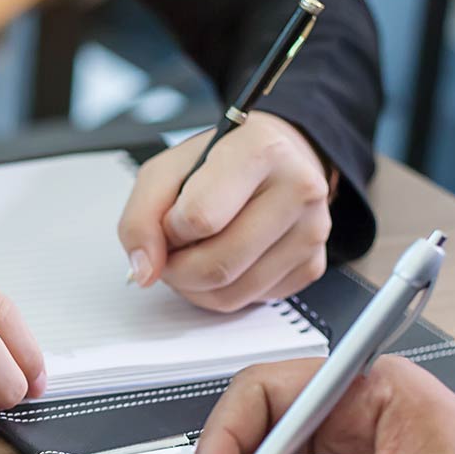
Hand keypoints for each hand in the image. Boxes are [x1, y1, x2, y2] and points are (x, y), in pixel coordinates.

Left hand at [118, 111, 333, 311]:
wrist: (276, 159)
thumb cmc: (220, 161)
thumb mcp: (165, 170)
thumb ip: (141, 218)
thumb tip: (145, 272)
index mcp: (261, 151)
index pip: (199, 218)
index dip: (170, 230)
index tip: (170, 221)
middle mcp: (298, 190)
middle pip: (217, 266)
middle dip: (177, 270)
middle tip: (171, 252)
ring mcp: (312, 231)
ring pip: (232, 294)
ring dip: (195, 287)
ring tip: (193, 256)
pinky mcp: (313, 265)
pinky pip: (252, 302)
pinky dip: (224, 291)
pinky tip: (224, 261)